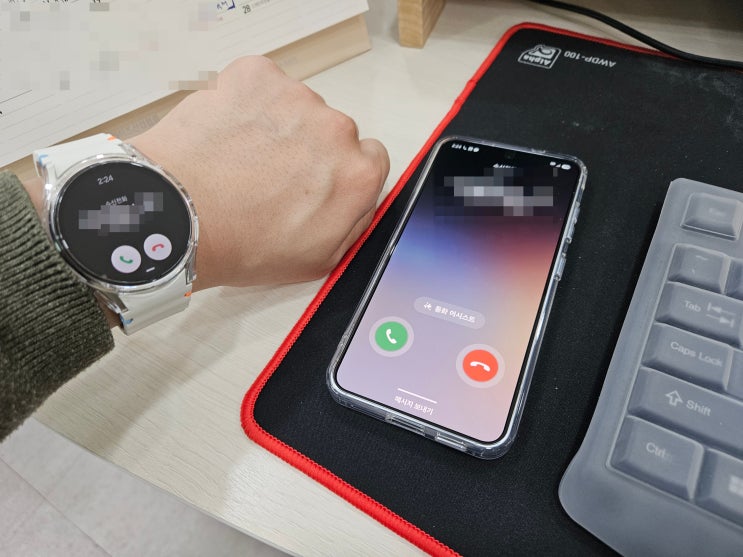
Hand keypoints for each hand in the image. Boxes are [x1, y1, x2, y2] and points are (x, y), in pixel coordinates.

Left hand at [129, 56, 389, 289]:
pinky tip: (227, 135)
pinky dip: (246, 102)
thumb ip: (355, 223)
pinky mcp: (256, 76)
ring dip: (275, 125)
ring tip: (240, 160)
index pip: (369, 157)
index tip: (314, 182)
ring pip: (295, 106)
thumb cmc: (240, 244)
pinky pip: (261, 85)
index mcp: (358, 175)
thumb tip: (362, 199)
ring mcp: (295, 98)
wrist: (178, 217)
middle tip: (269, 177)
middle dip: (307, 149)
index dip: (339, 172)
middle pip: (332, 130)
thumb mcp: (319, 260)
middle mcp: (336, 130)